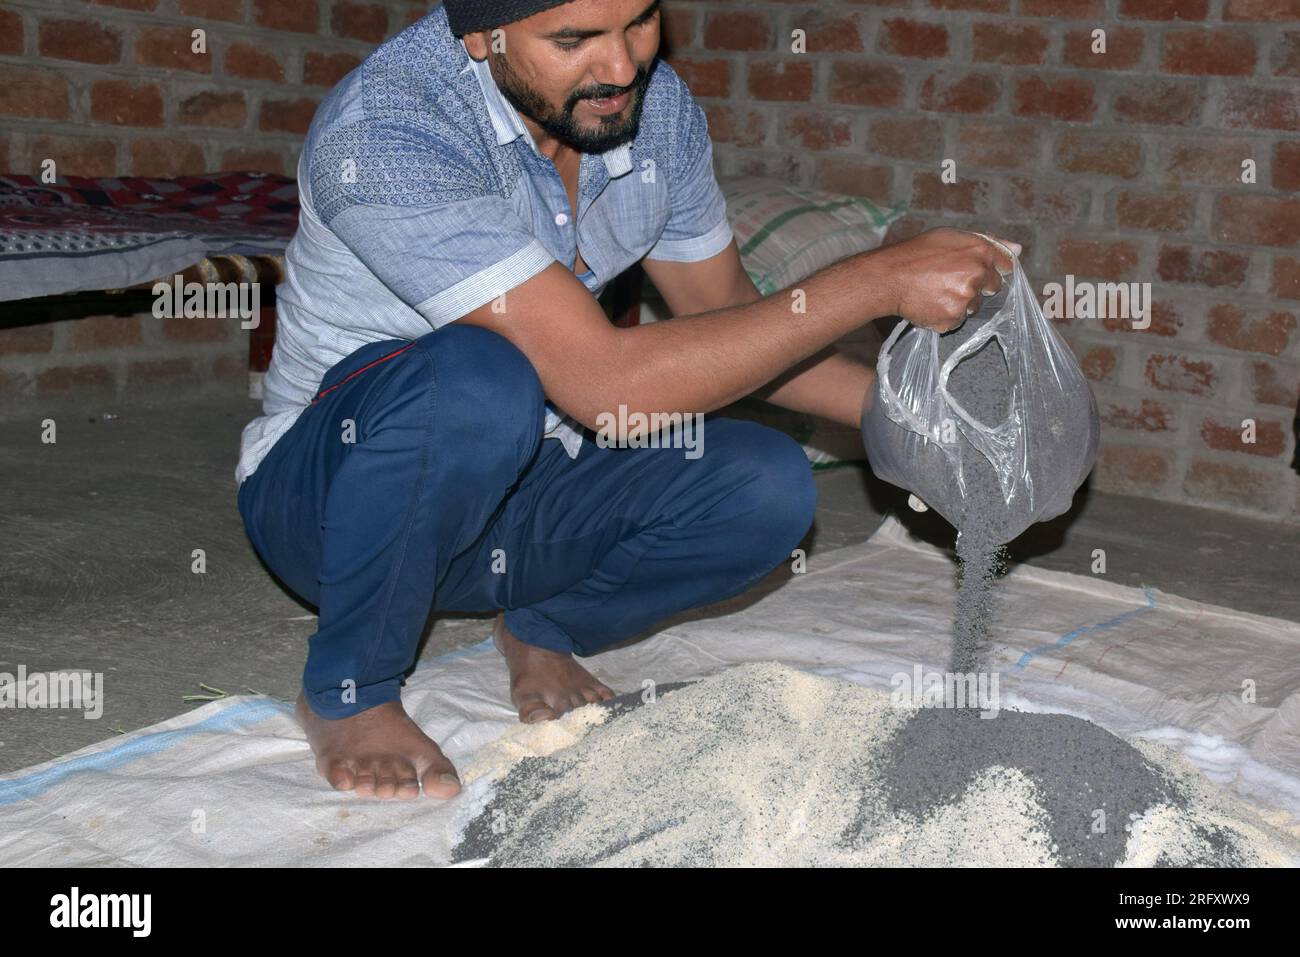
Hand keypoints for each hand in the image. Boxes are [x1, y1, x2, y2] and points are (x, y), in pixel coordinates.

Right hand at [871, 228, 1020, 332]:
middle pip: (992, 288)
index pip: (1005, 266)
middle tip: (951, 280)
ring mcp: (965, 300)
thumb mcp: (951, 236)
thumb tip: (1018, 249)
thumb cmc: (918, 252)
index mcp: (980, 252)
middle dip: (977, 285)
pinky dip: (946, 315)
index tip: (982, 271)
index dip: (994, 268)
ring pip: (973, 305)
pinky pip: (957, 320)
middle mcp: (977, 276)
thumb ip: (989, 242)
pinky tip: (931, 303)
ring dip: (961, 302)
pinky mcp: (952, 319)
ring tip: (937, 291)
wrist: (889, 277)